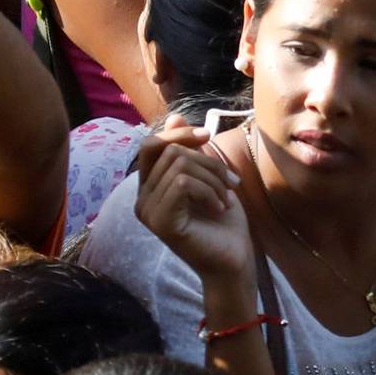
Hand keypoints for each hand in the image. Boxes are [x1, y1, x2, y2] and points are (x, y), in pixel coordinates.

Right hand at [134, 120, 254, 289]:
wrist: (234, 259)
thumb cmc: (222, 220)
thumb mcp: (208, 176)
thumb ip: (190, 151)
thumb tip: (174, 115)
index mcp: (149, 187)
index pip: (151, 145)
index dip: (178, 133)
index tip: (207, 135)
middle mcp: (142, 200)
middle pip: (170, 152)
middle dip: (207, 160)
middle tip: (230, 181)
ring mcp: (147, 212)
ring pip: (179, 165)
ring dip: (213, 177)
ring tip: (226, 197)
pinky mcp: (159, 222)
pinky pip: (182, 183)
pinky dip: (209, 190)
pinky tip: (220, 208)